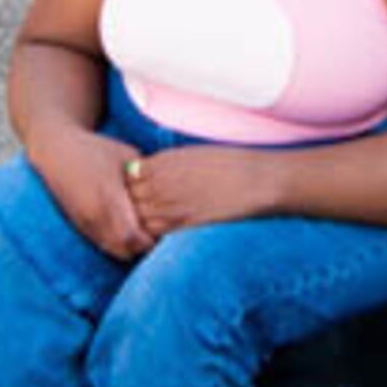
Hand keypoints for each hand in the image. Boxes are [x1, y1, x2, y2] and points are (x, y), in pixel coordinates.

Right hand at [40, 127, 156, 261]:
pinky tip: (128, 231)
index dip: (151, 239)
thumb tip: (173, 189)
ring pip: (113, 250)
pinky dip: (117, 244)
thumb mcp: (127, 155)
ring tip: (145, 234)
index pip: (134, 235)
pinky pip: (102, 245)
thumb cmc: (97, 149)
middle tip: (159, 235)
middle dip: (144, 247)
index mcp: (109, 196)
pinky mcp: (79, 226)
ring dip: (130, 248)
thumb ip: (147, 177)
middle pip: (125, 249)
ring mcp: (85, 223)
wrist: (56, 152)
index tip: (165, 230)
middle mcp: (95, 215)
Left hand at [124, 145, 270, 236]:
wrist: (257, 181)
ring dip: (142, 221)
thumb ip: (166, 164)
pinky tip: (167, 230)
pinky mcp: (184, 225)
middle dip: (133, 203)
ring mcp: (171, 206)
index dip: (134, 184)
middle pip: (130, 198)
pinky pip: (156, 232)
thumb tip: (145, 173)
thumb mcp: (192, 153)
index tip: (143, 188)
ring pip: (139, 218)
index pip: (129, 177)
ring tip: (155, 221)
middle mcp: (162, 183)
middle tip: (143, 208)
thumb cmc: (230, 163)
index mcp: (163, 162)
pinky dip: (156, 233)